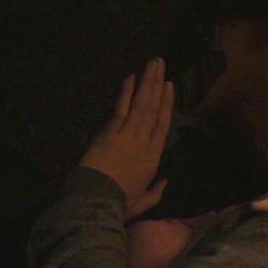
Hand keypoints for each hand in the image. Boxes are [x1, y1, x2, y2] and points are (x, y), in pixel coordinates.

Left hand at [80, 58, 174, 218]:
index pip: (163, 126)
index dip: (167, 105)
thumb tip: (166, 182)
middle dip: (158, 84)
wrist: (98, 202)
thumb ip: (156, 192)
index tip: (170, 87)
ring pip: (142, 104)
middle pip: (154, 109)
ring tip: (153, 62)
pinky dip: (126, 91)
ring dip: (147, 81)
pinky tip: (131, 76)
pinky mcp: (111, 132)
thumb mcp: (142, 203)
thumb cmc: (118, 205)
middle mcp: (144, 143)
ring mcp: (128, 135)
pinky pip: (121, 108)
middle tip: (161, 64)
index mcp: (153, 159)